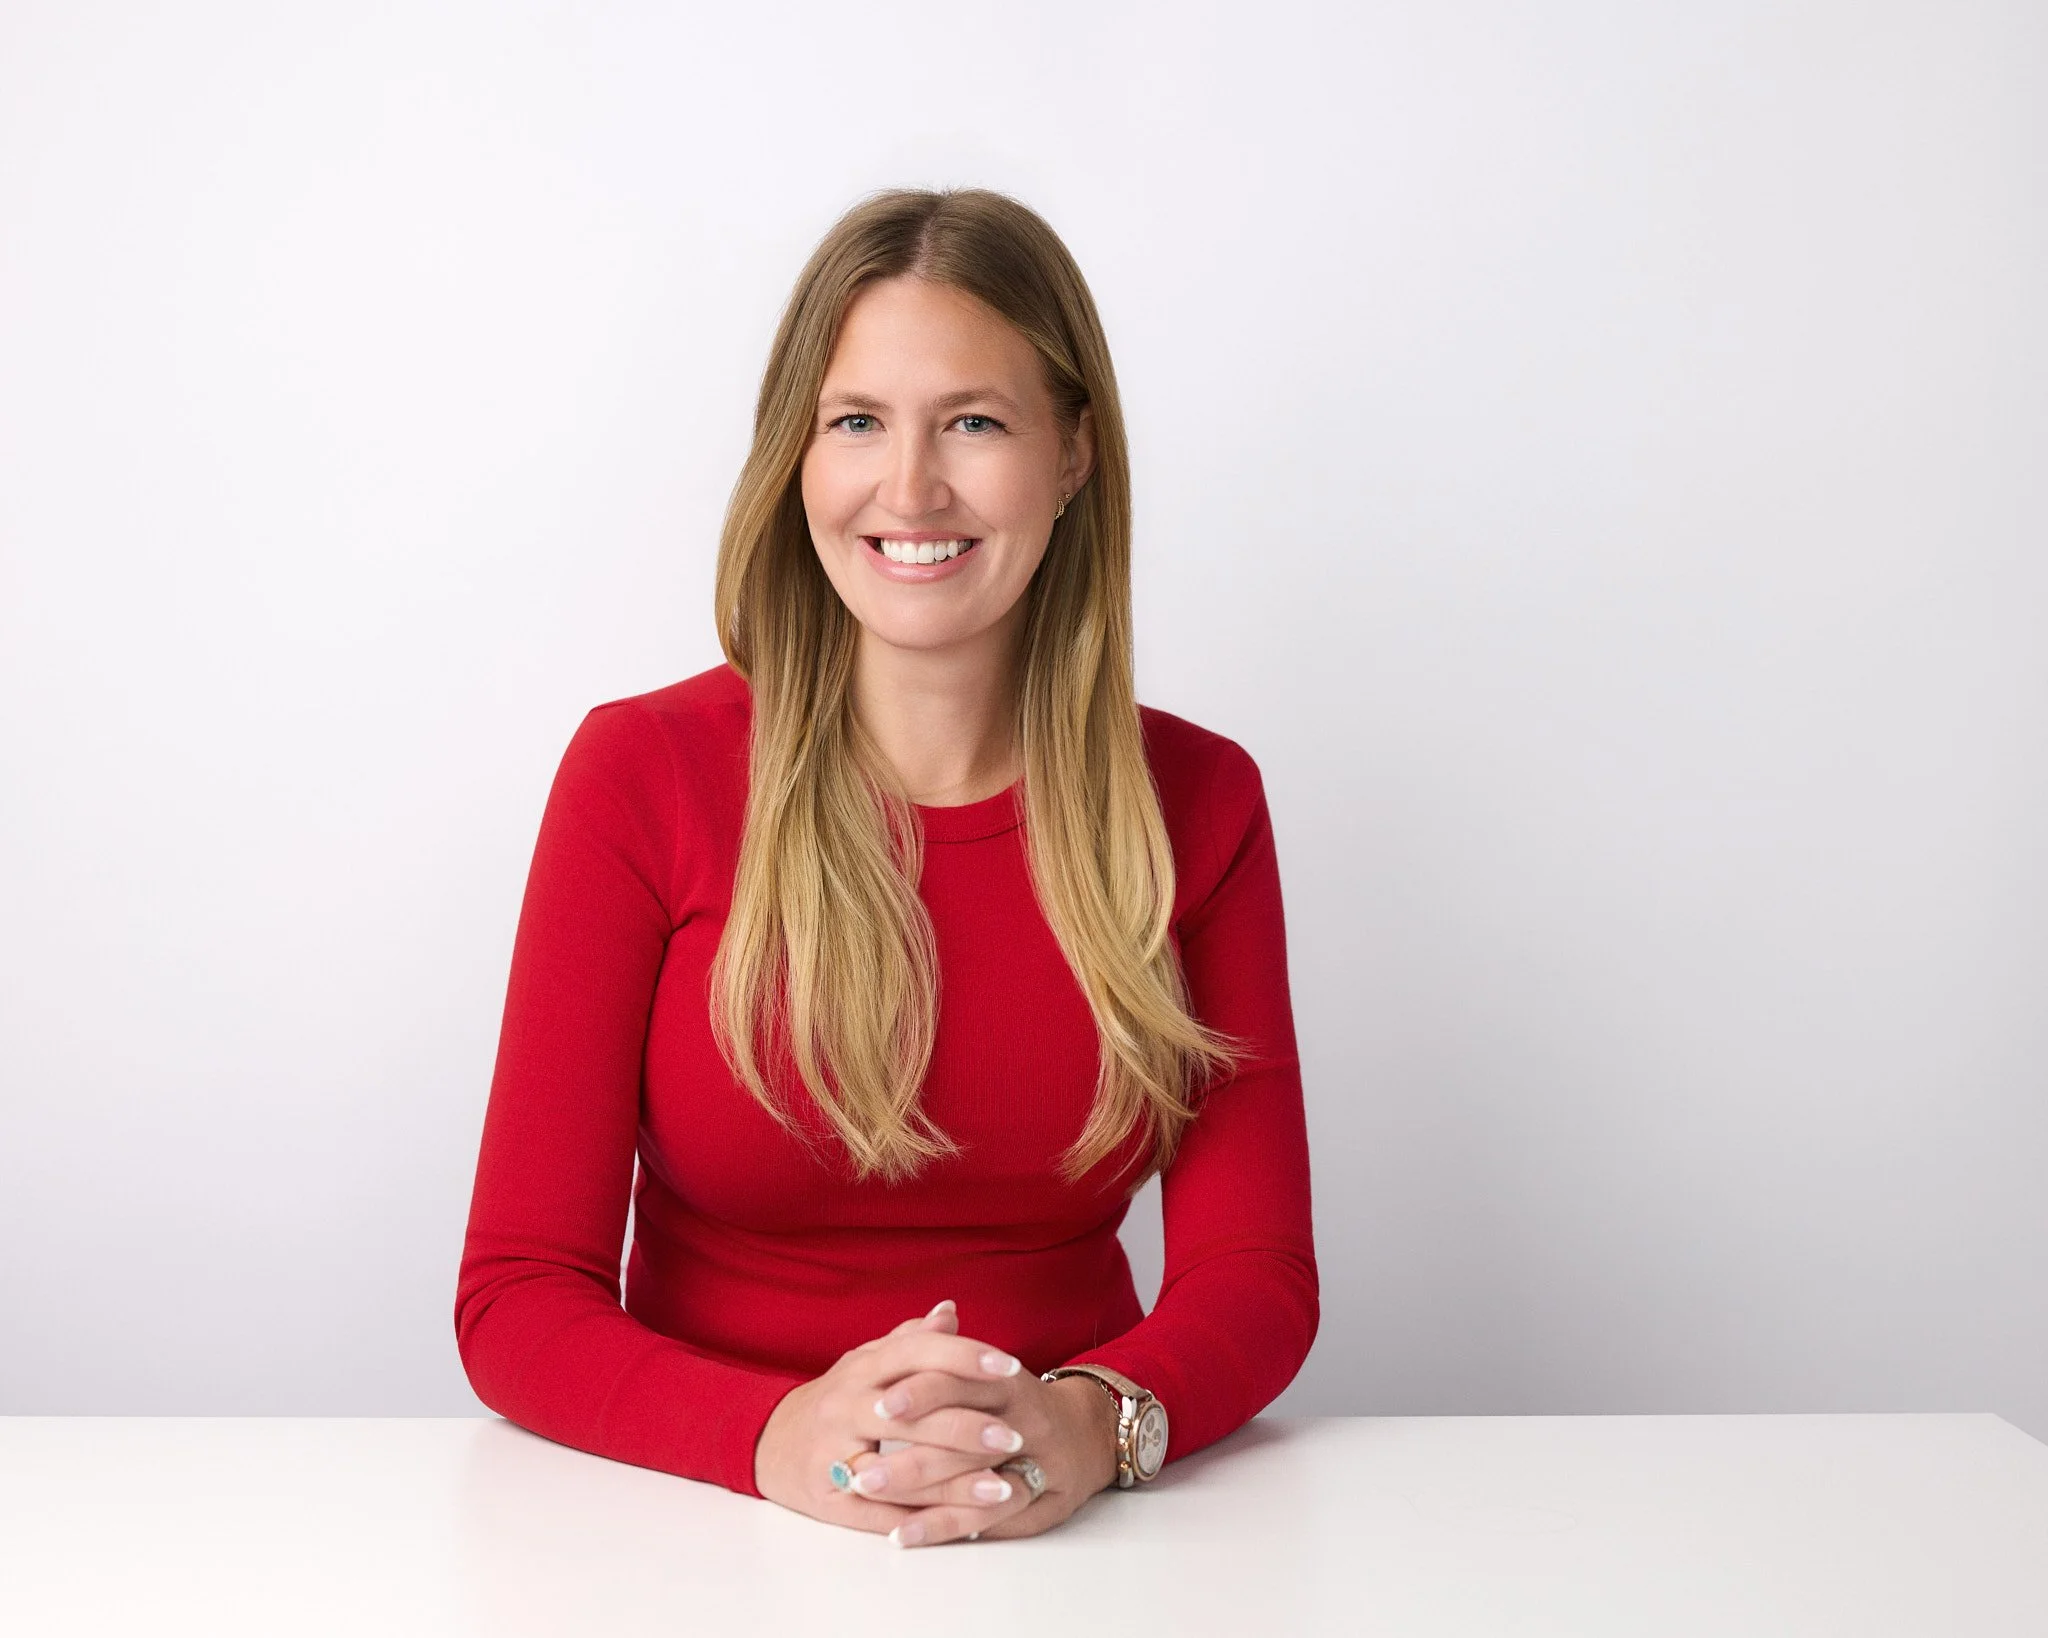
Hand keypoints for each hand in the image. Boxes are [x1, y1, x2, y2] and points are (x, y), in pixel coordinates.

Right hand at [753, 1300, 1038, 1535]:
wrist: (767, 1442)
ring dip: (955, 1483)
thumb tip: (951, 1311)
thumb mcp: (866, 1362)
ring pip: (900, 1471)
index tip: (1010, 1366)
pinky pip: (881, 1514)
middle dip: (968, 1427)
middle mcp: (844, 1406)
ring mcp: (832, 1455)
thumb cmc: (836, 1398)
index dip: (964, 1356)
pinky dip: (924, 1521)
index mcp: (860, 1368)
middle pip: (912, 1414)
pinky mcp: (827, 1501)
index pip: (915, 1352)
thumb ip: (910, 1339)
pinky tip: (964, 1524)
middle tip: (1015, 1437)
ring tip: (1004, 1489)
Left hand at [840, 1340, 1122, 1548]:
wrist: (1090, 1434)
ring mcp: (1036, 1463)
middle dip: (910, 1458)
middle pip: (966, 1438)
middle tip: (859, 1472)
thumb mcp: (994, 1370)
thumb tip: (939, 1312)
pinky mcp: (1038, 1503)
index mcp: (1007, 1381)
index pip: (963, 1382)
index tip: (878, 1405)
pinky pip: (989, 1521)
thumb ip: (962, 1350)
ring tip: (874, 1503)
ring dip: (921, 1496)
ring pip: (976, 1482)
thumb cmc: (1022, 1403)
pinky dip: (944, 1527)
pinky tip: (904, 1535)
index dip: (922, 1393)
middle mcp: (1024, 1419)